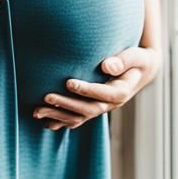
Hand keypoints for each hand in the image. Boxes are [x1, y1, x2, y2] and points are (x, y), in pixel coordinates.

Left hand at [33, 45, 163, 130]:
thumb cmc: (137, 59)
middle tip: (47, 96)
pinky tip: (46, 122)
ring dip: (58, 115)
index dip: (87, 90)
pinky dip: (62, 121)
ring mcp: (102, 108)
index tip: (69, 82)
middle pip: (89, 109)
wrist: (141, 71)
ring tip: (37, 111)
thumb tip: (106, 65)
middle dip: (67, 104)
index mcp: (122, 91)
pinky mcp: (94, 108)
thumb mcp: (135, 56)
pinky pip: (77, 119)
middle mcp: (111, 104)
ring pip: (79, 118)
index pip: (104, 94)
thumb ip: (123, 60)